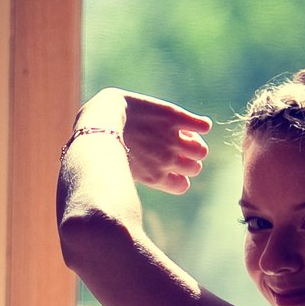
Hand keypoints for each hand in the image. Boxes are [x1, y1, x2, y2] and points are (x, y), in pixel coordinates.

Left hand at [74, 91, 210, 194]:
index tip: (170, 167)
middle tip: (176, 148)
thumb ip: (137, 180)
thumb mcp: (120, 171)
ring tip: (185, 135)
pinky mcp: (174, 117)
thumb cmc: (104, 145)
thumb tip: (140, 188)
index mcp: (155, 177)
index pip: (183, 185)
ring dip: (195, 143)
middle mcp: (167, 160)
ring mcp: (171, 139)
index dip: (179, 176)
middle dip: (188, 160)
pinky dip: (202, 125)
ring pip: (201, 151)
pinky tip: (198, 124)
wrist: (102, 117)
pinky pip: (202, 126)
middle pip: (195, 168)